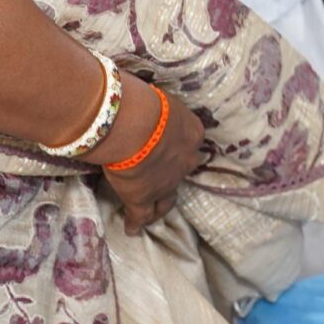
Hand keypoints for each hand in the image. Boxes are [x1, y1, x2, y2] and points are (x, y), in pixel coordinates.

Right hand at [94, 73, 204, 233]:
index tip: (172, 146)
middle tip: (162, 174)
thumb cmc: (143, 101)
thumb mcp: (157, 97)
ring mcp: (166, 183)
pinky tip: (132, 229)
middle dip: (175, 172)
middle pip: (183, 169)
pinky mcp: (142, 198)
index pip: (190, 141)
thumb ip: (152, 104)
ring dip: (161, 205)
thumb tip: (135, 94)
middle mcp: (185, 160)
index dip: (180, 145)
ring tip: (154, 211)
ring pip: (167, 199)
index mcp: (192, 132)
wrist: (133, 125)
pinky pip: (141, 215)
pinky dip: (137, 223)